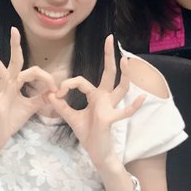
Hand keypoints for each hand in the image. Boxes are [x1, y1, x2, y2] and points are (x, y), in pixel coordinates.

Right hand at [0, 27, 56, 147]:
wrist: (0, 135)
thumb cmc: (13, 118)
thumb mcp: (32, 106)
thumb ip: (42, 96)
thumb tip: (54, 89)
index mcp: (17, 83)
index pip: (34, 72)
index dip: (47, 78)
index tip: (56, 88)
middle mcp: (8, 84)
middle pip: (14, 62)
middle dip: (15, 46)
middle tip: (14, 30)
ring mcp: (0, 92)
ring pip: (0, 74)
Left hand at [48, 35, 144, 166]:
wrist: (96, 152)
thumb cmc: (87, 134)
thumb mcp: (71, 117)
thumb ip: (60, 106)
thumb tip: (48, 94)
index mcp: (95, 96)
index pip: (81, 81)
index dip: (67, 85)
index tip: (56, 94)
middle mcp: (105, 98)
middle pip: (108, 74)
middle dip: (108, 56)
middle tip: (110, 38)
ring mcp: (110, 107)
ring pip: (120, 88)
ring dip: (124, 74)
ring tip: (126, 59)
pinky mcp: (110, 118)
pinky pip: (124, 111)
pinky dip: (133, 105)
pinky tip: (142, 97)